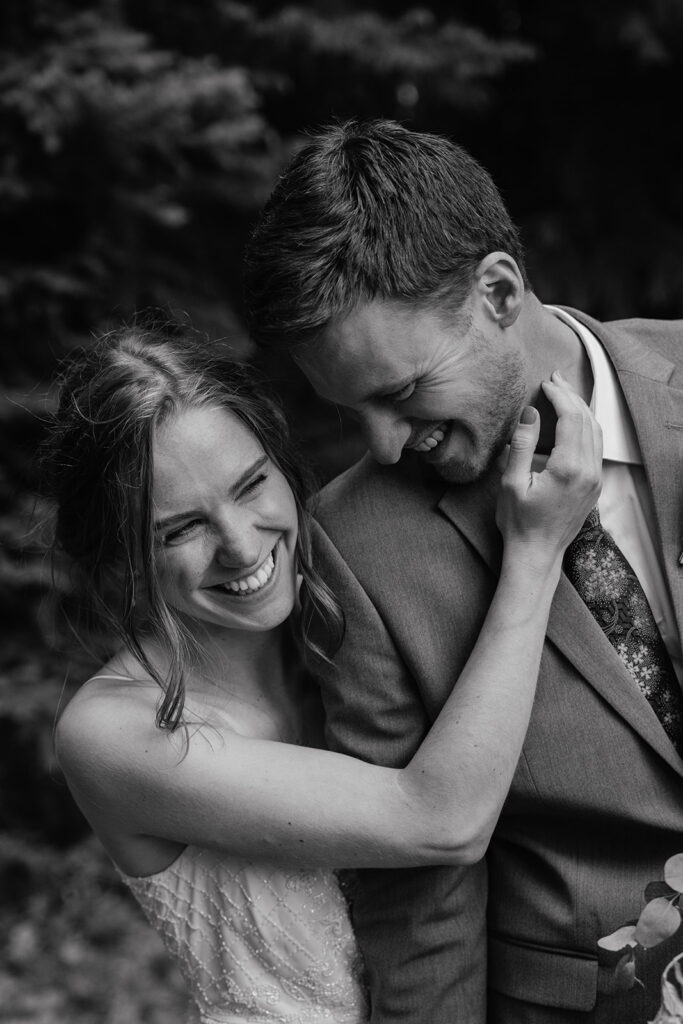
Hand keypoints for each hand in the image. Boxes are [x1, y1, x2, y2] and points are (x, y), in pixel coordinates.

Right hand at [496, 371, 601, 566]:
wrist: (537, 554)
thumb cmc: (519, 522)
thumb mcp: (511, 482)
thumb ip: (522, 445)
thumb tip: (531, 412)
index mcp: (569, 468)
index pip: (571, 418)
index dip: (559, 396)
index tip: (546, 383)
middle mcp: (589, 471)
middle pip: (586, 420)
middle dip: (571, 396)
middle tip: (556, 379)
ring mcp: (595, 479)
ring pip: (596, 431)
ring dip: (581, 409)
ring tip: (565, 393)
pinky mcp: (595, 485)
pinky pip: (596, 446)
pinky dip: (587, 426)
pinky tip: (574, 419)